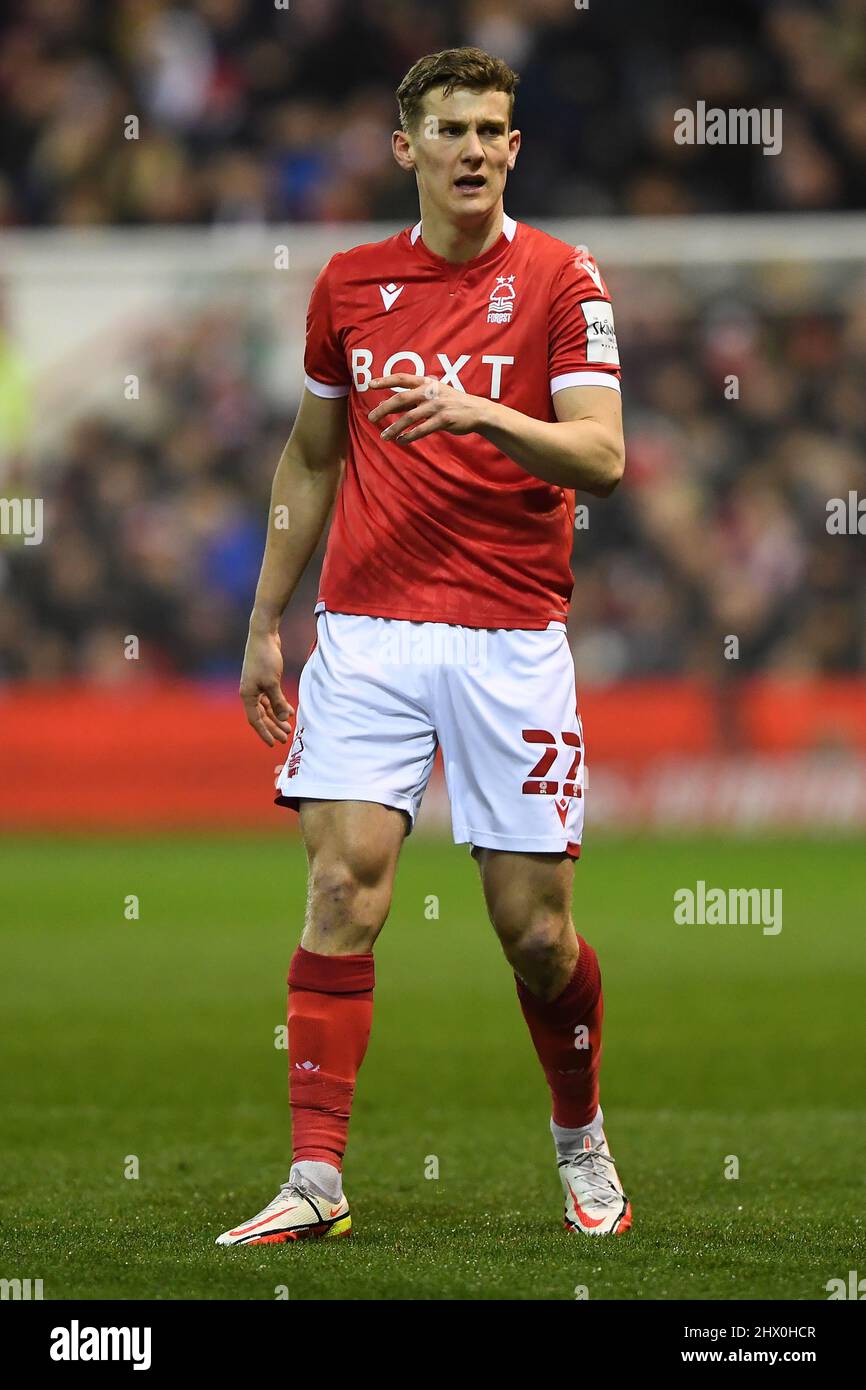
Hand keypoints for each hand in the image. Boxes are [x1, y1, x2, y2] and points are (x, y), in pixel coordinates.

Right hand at [239, 626, 293, 745]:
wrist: (264, 636)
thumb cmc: (265, 658)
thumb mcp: (273, 683)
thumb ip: (278, 702)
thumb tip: (284, 718)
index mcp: (247, 695)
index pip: (255, 720)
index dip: (265, 732)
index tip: (274, 743)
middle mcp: (249, 692)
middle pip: (261, 716)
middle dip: (273, 727)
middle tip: (286, 737)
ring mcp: (256, 686)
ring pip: (267, 708)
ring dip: (277, 717)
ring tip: (289, 726)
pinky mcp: (264, 679)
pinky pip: (270, 698)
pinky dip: (279, 705)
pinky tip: (290, 711)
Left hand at [367, 374, 489, 443]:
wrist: (477, 411)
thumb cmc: (450, 402)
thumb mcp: (432, 394)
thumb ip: (411, 398)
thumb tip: (384, 404)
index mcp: (426, 383)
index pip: (402, 378)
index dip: (385, 380)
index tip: (369, 384)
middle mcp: (430, 392)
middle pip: (401, 398)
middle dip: (384, 408)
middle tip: (371, 418)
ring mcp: (437, 405)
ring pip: (410, 417)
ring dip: (394, 427)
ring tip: (384, 436)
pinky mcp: (444, 419)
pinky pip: (422, 429)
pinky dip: (409, 436)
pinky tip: (401, 441)